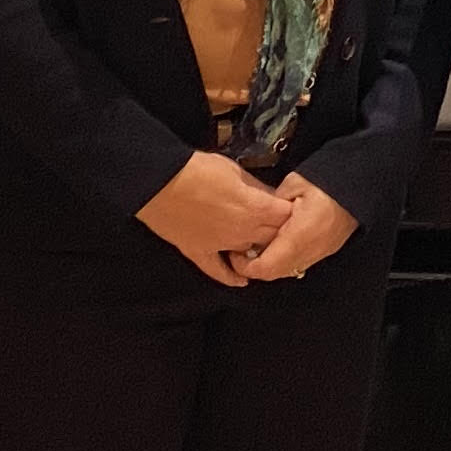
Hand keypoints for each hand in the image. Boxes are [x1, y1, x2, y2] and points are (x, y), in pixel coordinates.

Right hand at [139, 150, 295, 287]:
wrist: (159, 181)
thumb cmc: (196, 170)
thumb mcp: (234, 169)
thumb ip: (255, 186)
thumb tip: (268, 195)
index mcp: (255, 208)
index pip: (287, 217)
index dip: (290, 212)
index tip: (289, 208)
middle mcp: (243, 231)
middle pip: (274, 239)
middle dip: (279, 232)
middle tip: (277, 226)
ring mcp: (221, 245)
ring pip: (250, 256)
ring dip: (257, 251)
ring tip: (260, 245)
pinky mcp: (199, 252)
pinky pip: (219, 272)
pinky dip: (231, 277)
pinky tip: (241, 280)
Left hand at [234, 172, 359, 282]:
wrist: (359, 185)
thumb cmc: (328, 181)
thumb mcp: (293, 185)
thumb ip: (272, 205)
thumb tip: (257, 216)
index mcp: (298, 235)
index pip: (265, 267)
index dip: (244, 266)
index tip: (235, 253)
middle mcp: (310, 250)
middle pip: (274, 273)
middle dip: (254, 267)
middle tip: (242, 251)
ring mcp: (319, 253)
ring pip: (286, 270)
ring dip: (269, 264)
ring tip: (258, 246)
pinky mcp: (326, 250)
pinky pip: (298, 263)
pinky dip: (283, 258)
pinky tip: (277, 243)